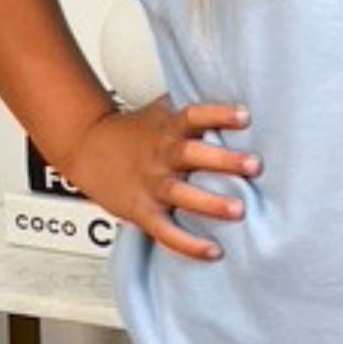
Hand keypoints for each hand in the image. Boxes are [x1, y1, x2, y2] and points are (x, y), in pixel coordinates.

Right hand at [59, 95, 260, 261]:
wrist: (88, 148)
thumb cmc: (135, 130)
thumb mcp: (161, 111)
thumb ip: (192, 107)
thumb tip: (234, 92)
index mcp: (168, 127)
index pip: (195, 116)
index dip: (219, 114)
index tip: (245, 115)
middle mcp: (161, 154)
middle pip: (192, 154)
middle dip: (224, 160)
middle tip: (254, 165)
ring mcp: (151, 184)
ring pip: (181, 194)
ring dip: (210, 203)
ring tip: (239, 210)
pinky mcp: (142, 210)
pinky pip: (166, 230)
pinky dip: (188, 244)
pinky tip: (213, 251)